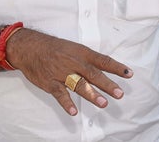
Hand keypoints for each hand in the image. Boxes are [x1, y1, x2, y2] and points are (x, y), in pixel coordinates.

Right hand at [6, 29, 132, 115]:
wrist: (29, 47)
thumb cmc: (53, 48)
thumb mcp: (72, 48)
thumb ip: (87, 59)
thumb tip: (104, 68)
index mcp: (80, 52)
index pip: (102, 60)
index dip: (116, 67)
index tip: (129, 73)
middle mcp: (73, 62)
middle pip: (93, 74)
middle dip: (107, 84)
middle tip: (119, 93)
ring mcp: (61, 72)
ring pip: (78, 84)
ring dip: (91, 94)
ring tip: (103, 103)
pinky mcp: (50, 82)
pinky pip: (59, 94)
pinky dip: (66, 103)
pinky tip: (74, 112)